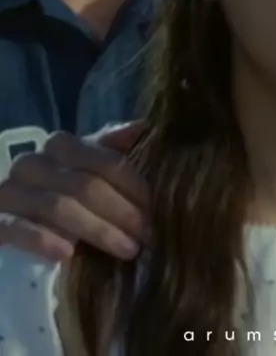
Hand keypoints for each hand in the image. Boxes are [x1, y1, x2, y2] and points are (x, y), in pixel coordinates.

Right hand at [0, 121, 148, 261]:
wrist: (12, 214)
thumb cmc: (60, 191)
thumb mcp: (85, 167)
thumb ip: (111, 148)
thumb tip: (144, 126)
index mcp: (60, 145)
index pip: (105, 161)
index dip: (134, 186)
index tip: (157, 210)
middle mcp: (33, 162)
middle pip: (85, 185)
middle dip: (121, 211)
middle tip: (147, 236)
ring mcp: (10, 191)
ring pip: (58, 207)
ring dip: (97, 230)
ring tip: (127, 250)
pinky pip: (17, 227)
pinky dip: (42, 239)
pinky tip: (66, 254)